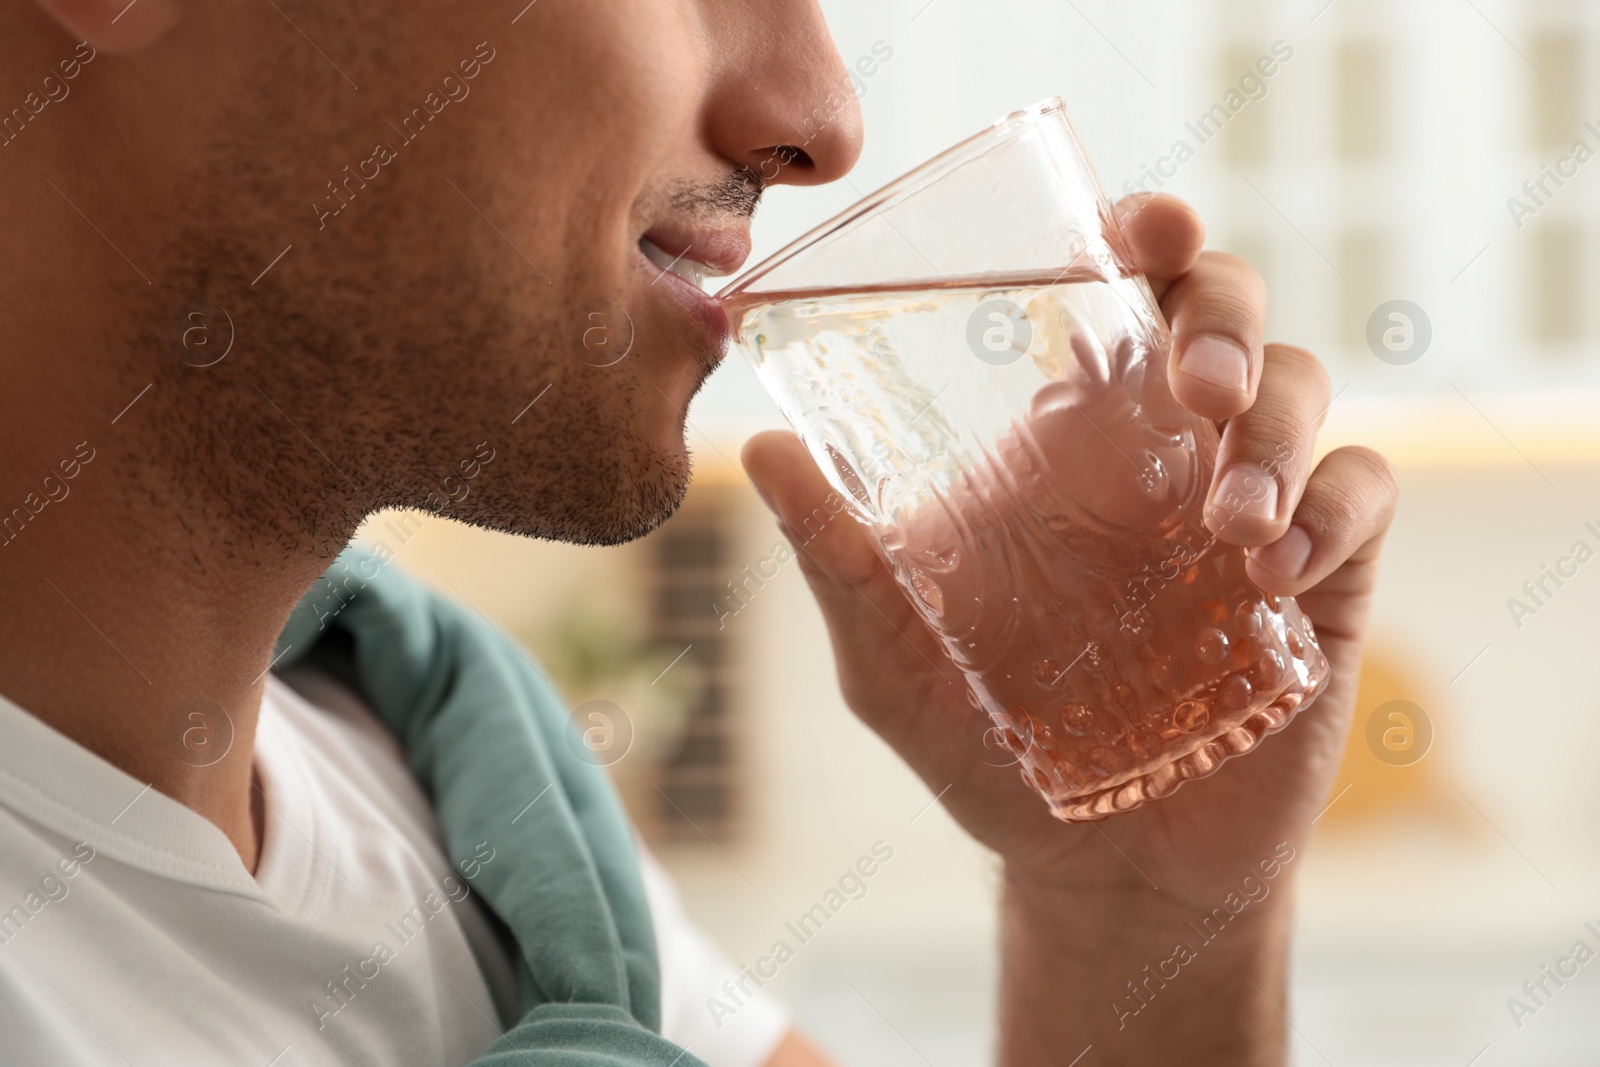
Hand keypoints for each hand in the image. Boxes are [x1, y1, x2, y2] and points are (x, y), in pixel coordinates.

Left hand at [741, 193, 1397, 913]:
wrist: (1097, 868)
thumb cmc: (987, 750)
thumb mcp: (893, 660)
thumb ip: (839, 559)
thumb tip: (761, 446)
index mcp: (1060, 443)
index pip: (1111, 296)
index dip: (1142, 236)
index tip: (1144, 227)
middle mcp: (1155, 455)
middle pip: (1222, 311)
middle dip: (1222, 315)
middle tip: (1194, 384)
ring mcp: (1244, 510)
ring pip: (1301, 388)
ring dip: (1274, 430)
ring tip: (1227, 521)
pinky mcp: (1325, 581)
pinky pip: (1362, 495)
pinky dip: (1332, 510)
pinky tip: (1275, 570)